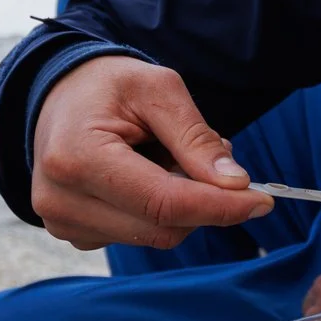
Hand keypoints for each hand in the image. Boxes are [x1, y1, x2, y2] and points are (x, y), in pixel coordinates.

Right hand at [30, 56, 269, 250]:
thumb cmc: (108, 84)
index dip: (220, 207)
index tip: (262, 200)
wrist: (58, 92)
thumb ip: (196, 137)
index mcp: (77, 158)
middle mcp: (61, 200)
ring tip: (166, 157)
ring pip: (154, 236)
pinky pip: (137, 236)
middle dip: (203, 200)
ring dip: (181, 204)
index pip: (164, 203)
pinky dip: (158, 211)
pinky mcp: (73, 234)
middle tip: (212, 158)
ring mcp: (62, 222)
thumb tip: (235, 184)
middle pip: (163, 227)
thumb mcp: (158, 89)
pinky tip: (147, 176)